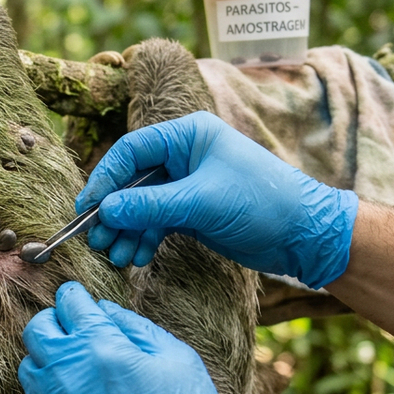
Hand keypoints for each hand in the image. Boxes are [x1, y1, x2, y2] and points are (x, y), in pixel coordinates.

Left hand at [18, 282, 270, 393]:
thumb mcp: (176, 356)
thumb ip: (133, 326)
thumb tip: (102, 309)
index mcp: (100, 345)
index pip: (68, 301)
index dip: (78, 299)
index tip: (84, 305)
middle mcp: (67, 373)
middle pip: (37, 330)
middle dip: (55, 324)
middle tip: (77, 335)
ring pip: (29, 368)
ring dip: (49, 363)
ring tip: (78, 373)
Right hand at [77, 111, 358, 288]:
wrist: (307, 235)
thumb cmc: (263, 204)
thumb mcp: (202, 203)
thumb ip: (150, 206)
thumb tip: (104, 211)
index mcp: (188, 135)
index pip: (131, 151)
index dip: (105, 179)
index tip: (87, 208)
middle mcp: (184, 156)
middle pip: (132, 181)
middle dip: (114, 212)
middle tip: (96, 239)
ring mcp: (187, 184)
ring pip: (142, 206)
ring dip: (126, 231)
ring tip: (116, 256)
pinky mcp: (193, 211)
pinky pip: (156, 222)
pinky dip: (144, 239)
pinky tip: (136, 257)